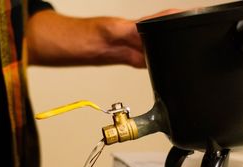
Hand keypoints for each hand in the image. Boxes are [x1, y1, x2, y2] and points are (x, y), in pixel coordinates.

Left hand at [27, 9, 180, 67]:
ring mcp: (122, 47)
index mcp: (126, 27)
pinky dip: (149, 64)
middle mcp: (127, 35)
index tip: (193, 21)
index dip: (176, 20)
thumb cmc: (68, 38)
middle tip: (192, 45)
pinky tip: (154, 69)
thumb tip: (148, 39)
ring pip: (150, 50)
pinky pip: (138, 60)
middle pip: (158, 36)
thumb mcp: (102, 36)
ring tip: (179, 58)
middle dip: (175, 40)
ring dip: (163, 53)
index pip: (159, 21)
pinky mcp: (115, 56)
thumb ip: (127, 35)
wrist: (50, 46)